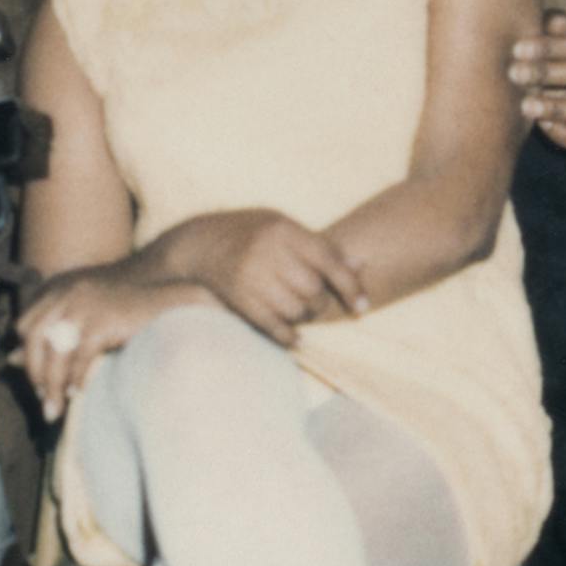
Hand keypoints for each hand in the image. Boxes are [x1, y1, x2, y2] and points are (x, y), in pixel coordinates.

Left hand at [17, 265, 212, 423]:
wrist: (169, 289)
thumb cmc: (125, 305)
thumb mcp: (82, 313)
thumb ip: (49, 332)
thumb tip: (12, 359)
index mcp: (57, 290)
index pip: (26, 326)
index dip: (28, 355)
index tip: (36, 381)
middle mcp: (66, 294)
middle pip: (35, 339)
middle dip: (35, 373)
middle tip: (42, 400)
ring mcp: (84, 306)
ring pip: (55, 352)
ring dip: (52, 385)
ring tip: (55, 409)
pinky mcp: (103, 322)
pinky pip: (80, 357)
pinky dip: (77, 378)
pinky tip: (79, 391)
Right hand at [180, 209, 367, 346]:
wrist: (203, 242)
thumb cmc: (255, 233)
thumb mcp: (286, 229)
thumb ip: (321, 247)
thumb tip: (361, 265)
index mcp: (284, 229)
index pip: (329, 261)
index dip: (350, 287)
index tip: (362, 308)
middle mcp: (267, 251)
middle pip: (313, 290)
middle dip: (321, 303)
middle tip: (317, 303)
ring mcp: (250, 276)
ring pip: (295, 311)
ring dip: (303, 317)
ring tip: (299, 311)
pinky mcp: (238, 298)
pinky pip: (273, 326)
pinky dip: (288, 336)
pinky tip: (293, 336)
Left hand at [509, 9, 565, 152]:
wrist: (549, 80)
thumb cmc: (547, 48)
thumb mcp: (547, 31)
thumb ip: (552, 24)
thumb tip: (561, 22)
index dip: (552, 47)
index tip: (518, 49)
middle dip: (548, 74)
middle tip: (514, 74)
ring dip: (558, 108)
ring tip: (524, 105)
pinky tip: (541, 126)